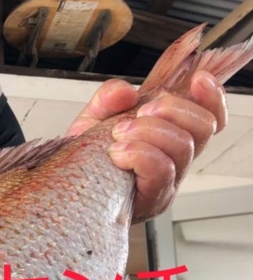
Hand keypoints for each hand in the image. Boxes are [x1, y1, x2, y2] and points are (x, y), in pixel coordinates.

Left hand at [65, 71, 226, 223]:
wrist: (66, 191)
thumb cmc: (86, 160)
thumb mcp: (93, 119)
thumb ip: (108, 98)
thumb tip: (127, 92)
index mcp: (170, 135)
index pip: (211, 118)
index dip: (213, 97)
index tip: (198, 80)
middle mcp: (177, 159)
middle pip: (203, 127)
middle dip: (172, 109)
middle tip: (139, 113)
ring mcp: (168, 181)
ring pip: (183, 147)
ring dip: (149, 131)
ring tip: (118, 134)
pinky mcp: (154, 200)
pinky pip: (161, 170)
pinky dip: (139, 154)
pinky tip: (117, 154)